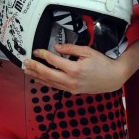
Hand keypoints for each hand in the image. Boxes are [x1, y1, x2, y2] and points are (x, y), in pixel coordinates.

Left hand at [22, 40, 138, 94]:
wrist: (113, 78)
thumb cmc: (102, 63)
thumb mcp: (87, 51)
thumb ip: (70, 49)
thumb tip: (55, 48)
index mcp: (74, 69)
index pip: (54, 60)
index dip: (43, 55)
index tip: (36, 51)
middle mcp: (71, 80)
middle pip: (48, 74)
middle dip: (35, 67)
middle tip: (25, 62)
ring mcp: (71, 87)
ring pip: (50, 82)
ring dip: (37, 76)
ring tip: (27, 70)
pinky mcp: (72, 91)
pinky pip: (56, 87)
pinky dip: (46, 83)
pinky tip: (39, 79)